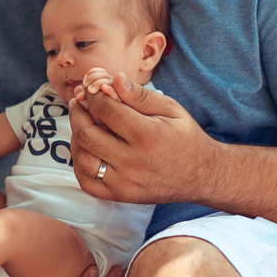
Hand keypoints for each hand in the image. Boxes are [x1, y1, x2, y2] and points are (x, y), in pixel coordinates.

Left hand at [69, 71, 217, 204]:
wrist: (201, 175)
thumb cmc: (185, 137)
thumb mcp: (170, 109)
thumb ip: (140, 95)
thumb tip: (114, 80)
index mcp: (147, 136)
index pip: (106, 110)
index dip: (93, 95)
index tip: (90, 88)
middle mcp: (132, 161)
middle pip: (88, 135)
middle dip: (78, 113)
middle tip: (78, 102)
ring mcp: (124, 182)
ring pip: (82, 159)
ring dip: (76, 137)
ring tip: (82, 124)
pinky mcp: (120, 196)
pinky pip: (86, 182)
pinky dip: (80, 164)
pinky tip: (87, 149)